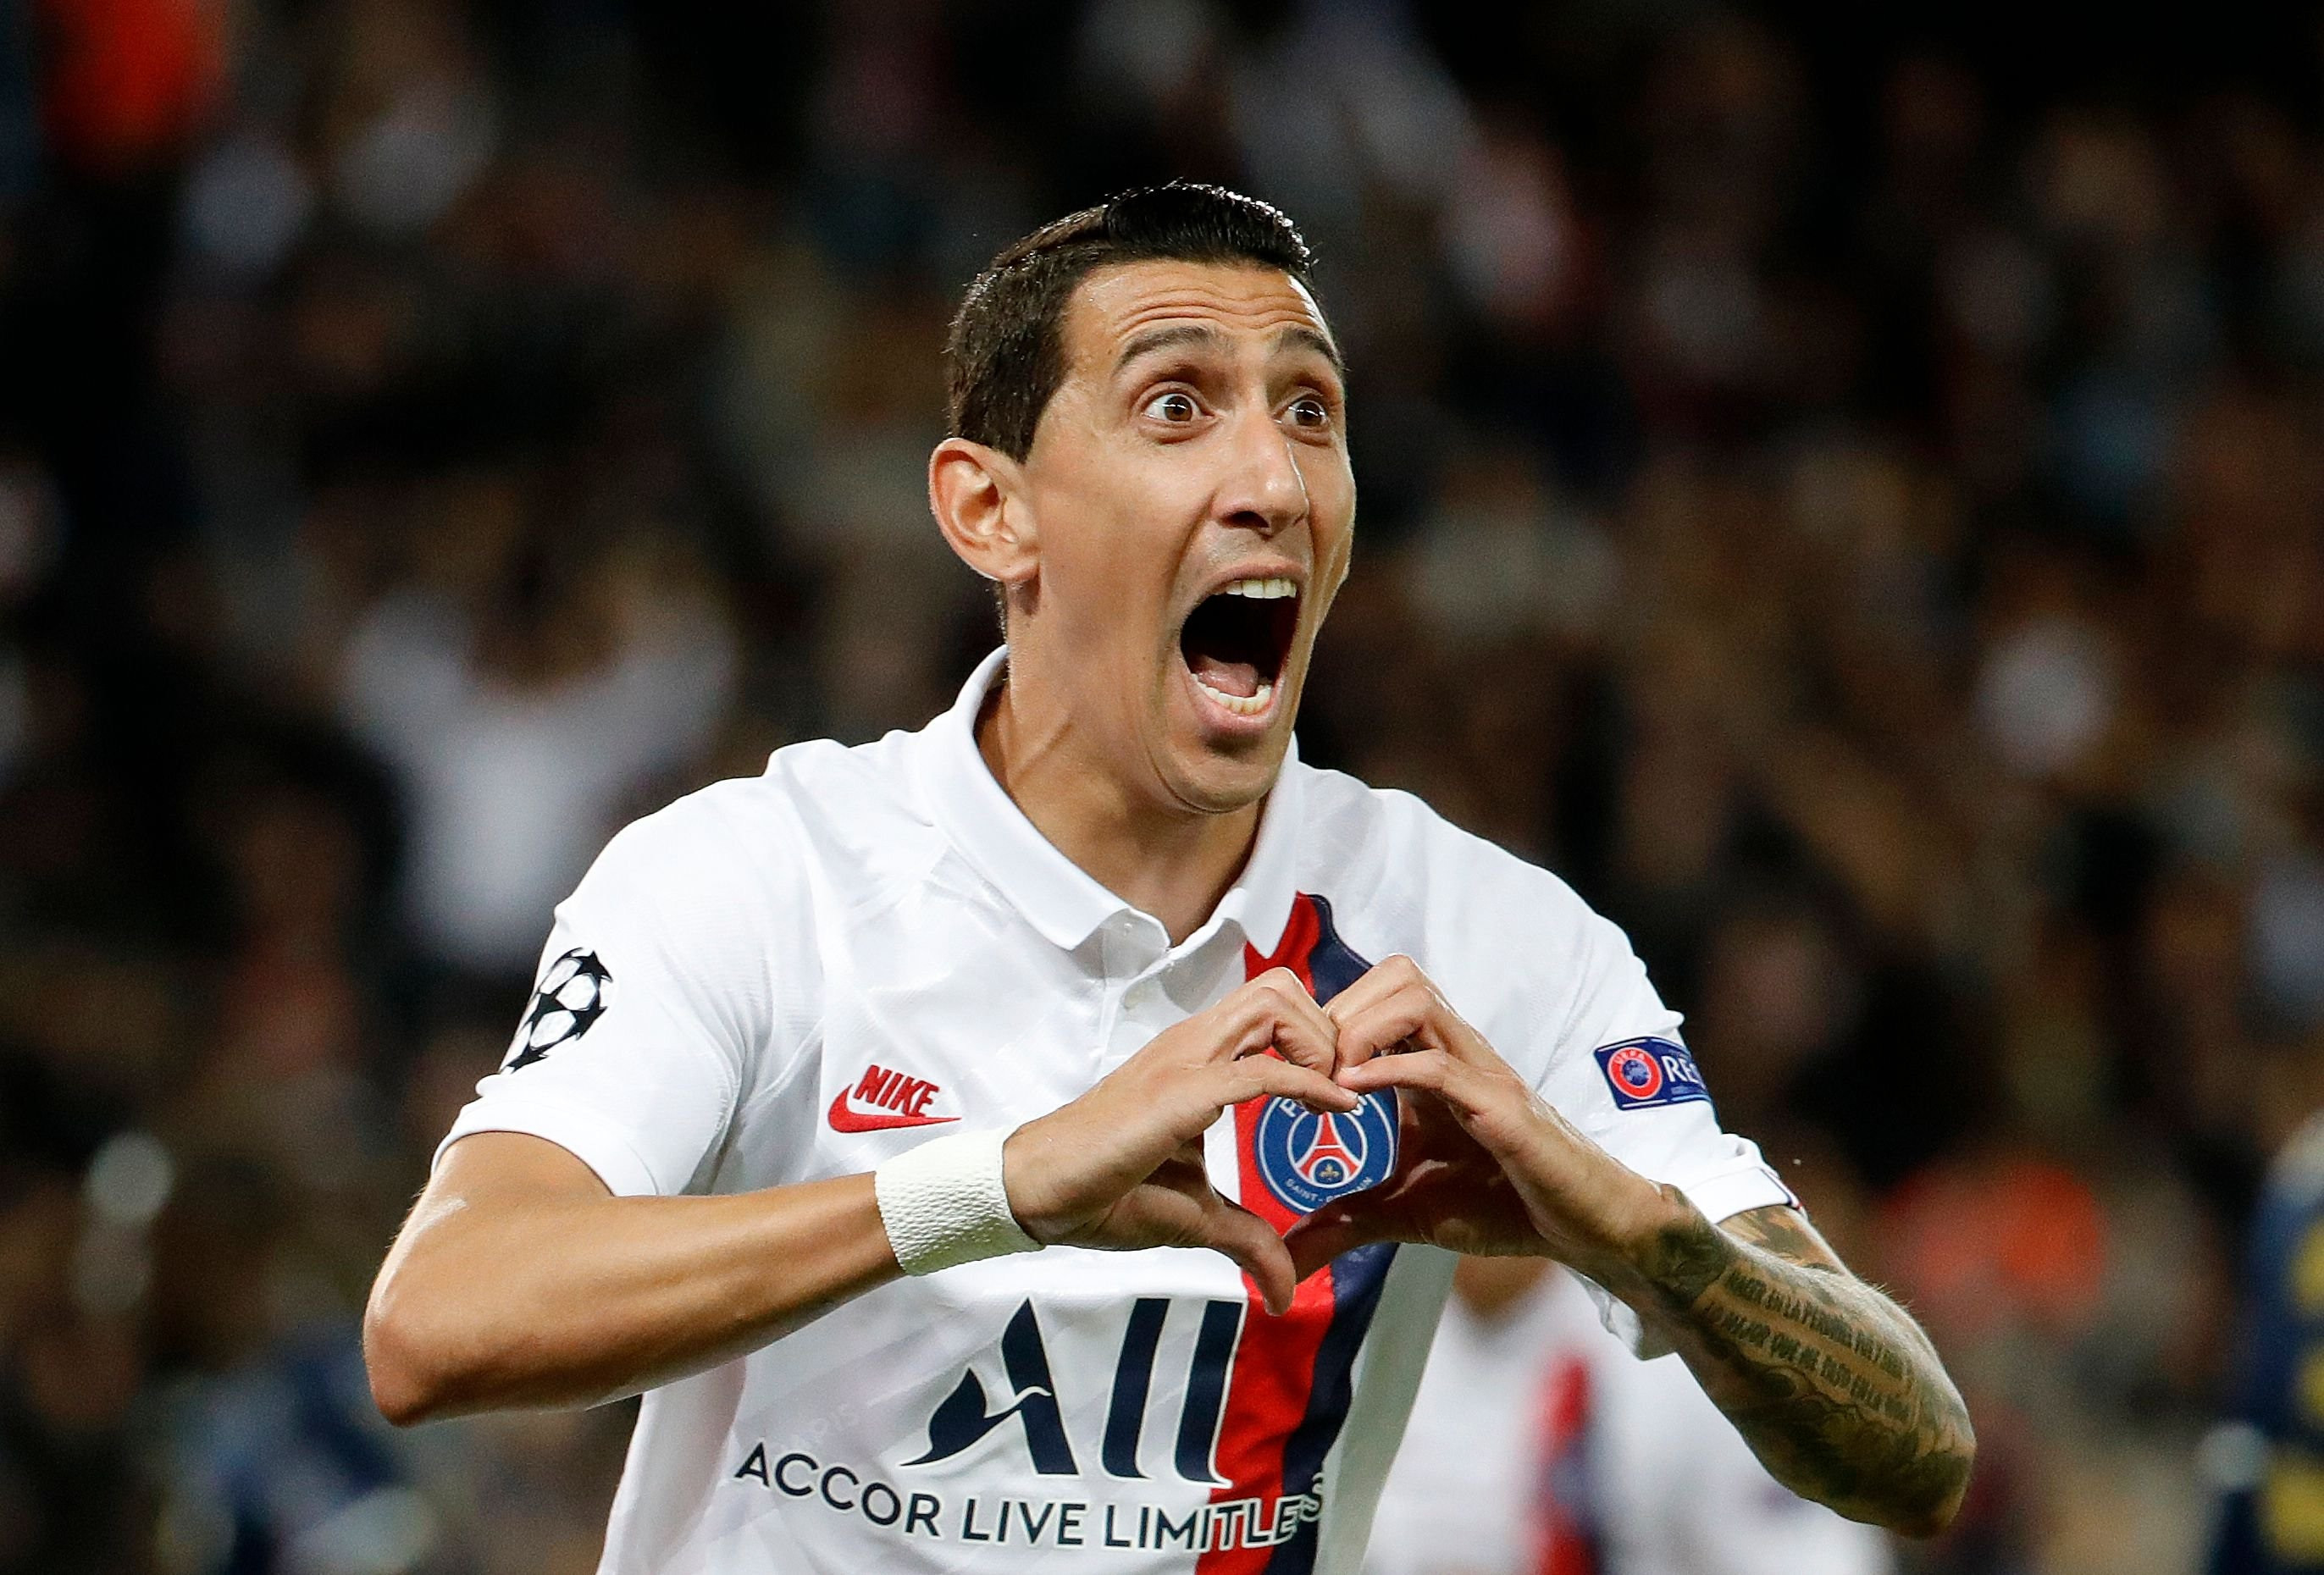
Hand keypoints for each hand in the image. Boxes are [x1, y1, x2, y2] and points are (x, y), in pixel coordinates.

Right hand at [1004, 969, 1356, 1312]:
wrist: (1041, 1192)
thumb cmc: (1108, 1191)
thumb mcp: (1197, 1215)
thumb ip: (1248, 1239)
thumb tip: (1283, 1289)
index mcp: (1198, 1057)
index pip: (1272, 1008)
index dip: (1317, 1038)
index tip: (1341, 1090)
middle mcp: (1193, 1044)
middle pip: (1280, 986)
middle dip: (1327, 1027)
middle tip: (1341, 1086)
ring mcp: (1184, 1060)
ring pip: (1273, 1003)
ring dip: (1318, 1043)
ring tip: (1333, 1095)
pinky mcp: (1177, 1092)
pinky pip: (1258, 1072)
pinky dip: (1308, 1085)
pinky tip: (1334, 1111)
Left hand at [1282, 956, 1678, 1287]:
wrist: (1584, 1230)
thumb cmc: (1505, 1207)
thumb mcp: (1407, 1213)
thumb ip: (1349, 1222)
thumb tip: (1291, 1253)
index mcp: (1430, 1065)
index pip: (1376, 998)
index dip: (1327, 1021)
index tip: (1296, 1072)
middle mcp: (1456, 1054)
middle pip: (1393, 977)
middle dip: (1339, 1011)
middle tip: (1310, 1070)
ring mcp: (1481, 1073)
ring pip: (1415, 998)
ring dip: (1361, 1030)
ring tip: (1332, 1081)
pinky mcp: (1502, 1107)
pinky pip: (1440, 1066)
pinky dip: (1390, 1069)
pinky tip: (1354, 1093)